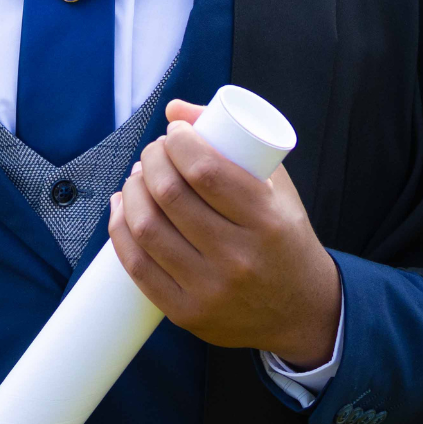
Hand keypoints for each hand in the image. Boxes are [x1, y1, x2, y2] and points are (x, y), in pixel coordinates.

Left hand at [109, 100, 341, 367]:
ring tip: (138, 177)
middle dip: (152, 161)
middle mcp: (238, 258)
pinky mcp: (186, 314)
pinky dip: (121, 230)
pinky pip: (137, 267)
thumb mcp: (277, 188)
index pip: (205, 171)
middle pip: (170, 196)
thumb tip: (174, 109)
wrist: (301, 311)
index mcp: (266, 221)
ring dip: (132, 192)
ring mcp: (210, 290)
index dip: (179, 142)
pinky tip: (123, 209)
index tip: (174, 132)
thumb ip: (233, 143)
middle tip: (154, 152)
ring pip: (147, 229)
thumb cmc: (284, 238)